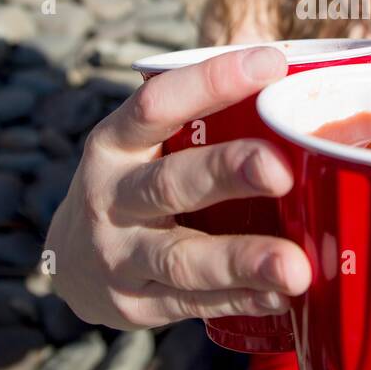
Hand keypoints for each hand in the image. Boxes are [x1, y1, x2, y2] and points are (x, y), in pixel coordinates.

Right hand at [44, 47, 312, 329]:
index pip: (157, 104)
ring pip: (183, 259)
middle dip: (227, 173)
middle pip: (171, 184)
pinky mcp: (136, 305)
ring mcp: (119, 257)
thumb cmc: (138, 182)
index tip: (269, 64)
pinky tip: (282, 295)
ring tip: (296, 266)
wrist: (70, 262)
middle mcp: (111, 198)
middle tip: (280, 169)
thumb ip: (206, 120)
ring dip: (242, 260)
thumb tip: (299, 82)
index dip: (211, 82)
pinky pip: (194, 303)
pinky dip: (241, 299)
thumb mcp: (148, 145)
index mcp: (115, 143)